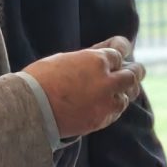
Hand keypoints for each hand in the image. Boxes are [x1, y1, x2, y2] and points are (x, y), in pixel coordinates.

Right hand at [27, 37, 142, 139]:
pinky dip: (115, 105)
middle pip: (133, 74)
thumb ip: (89, 55)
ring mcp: (106, 103)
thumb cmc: (41, 79)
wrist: (30, 110)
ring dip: (126, 90)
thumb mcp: (66, 58)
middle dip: (134, 70)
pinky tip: (111, 102)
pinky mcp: (101, 120)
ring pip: (128, 95)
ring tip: (124, 87)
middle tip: (135, 69)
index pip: (120, 51)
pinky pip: (117, 111)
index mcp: (97, 61)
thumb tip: (105, 49)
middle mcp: (107, 82)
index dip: (122, 47)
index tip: (123, 46)